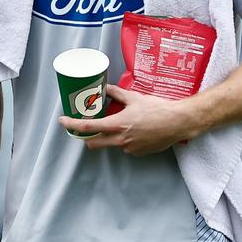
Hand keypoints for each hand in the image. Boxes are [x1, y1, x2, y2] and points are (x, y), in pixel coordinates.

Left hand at [58, 84, 196, 155]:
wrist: (178, 123)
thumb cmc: (157, 109)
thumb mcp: (134, 97)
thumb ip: (117, 93)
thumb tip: (106, 88)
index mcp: (117, 124)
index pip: (87, 127)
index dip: (72, 125)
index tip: (63, 121)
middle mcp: (120, 139)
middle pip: (93, 143)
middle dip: (87, 138)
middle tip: (87, 128)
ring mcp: (129, 148)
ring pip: (111, 144)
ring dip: (109, 137)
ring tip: (122, 124)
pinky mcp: (138, 153)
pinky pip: (125, 147)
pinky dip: (124, 140)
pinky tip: (135, 131)